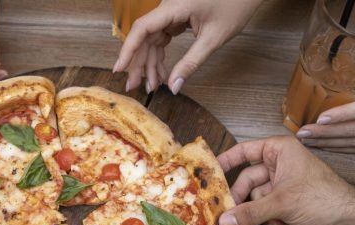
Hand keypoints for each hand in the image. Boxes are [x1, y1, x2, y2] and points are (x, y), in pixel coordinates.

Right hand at [113, 0, 261, 93]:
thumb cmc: (235, 6)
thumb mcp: (213, 39)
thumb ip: (191, 63)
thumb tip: (173, 88)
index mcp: (175, 7)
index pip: (142, 28)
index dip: (128, 49)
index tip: (119, 69)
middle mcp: (168, 7)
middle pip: (144, 37)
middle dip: (139, 63)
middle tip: (136, 87)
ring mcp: (171, 12)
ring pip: (151, 40)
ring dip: (150, 63)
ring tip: (151, 86)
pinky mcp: (176, 17)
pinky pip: (161, 38)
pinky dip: (160, 56)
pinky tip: (161, 73)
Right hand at [217, 136, 354, 224]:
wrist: (349, 220)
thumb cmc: (323, 197)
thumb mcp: (281, 203)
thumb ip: (249, 212)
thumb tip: (224, 221)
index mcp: (279, 151)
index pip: (244, 151)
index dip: (225, 162)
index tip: (208, 174)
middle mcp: (279, 164)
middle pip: (246, 179)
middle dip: (241, 199)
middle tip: (227, 214)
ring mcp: (282, 184)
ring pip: (254, 197)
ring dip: (256, 213)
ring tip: (263, 222)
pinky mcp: (285, 202)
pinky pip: (263, 209)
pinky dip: (267, 219)